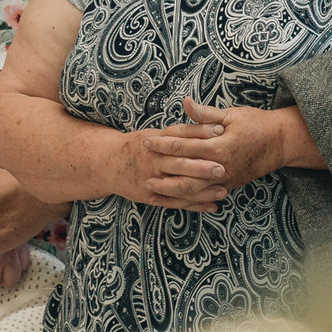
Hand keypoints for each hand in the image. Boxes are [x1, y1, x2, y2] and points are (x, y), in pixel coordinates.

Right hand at [115, 117, 230, 211]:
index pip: (180, 136)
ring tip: (223, 191)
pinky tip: (212, 206)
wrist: (107, 164)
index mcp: (156, 142)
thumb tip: (215, 125)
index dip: (200, 133)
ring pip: (179, 187)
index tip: (220, 131)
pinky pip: (176, 203)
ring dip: (202, 191)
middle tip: (221, 169)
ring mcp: (152, 181)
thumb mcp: (156, 134)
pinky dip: (195, 206)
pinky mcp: (152, 197)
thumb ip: (182, 132)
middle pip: (179, 164)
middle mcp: (154, 161)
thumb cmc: (140, 146)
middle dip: (201, 167)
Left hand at [145, 98, 309, 192]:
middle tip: (142, 169)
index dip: (163, 143)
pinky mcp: (228, 186)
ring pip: (192, 190)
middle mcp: (220, 165)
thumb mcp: (232, 114)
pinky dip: (186, 200)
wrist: (282, 143)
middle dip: (161, 170)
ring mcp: (224, 179)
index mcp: (219, 145)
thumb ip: (206, 113)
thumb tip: (185, 102)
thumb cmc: (257, 124)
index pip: (184, 145)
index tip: (147, 141)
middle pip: (183, 172)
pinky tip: (173, 200)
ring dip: (170, 191)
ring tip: (151, 190)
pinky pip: (203, 197)